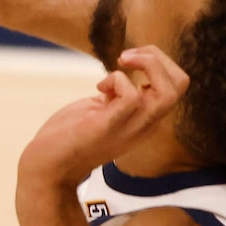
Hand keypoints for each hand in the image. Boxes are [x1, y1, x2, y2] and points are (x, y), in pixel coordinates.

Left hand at [16, 46, 188, 199]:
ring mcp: (130, 128)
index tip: (130, 60)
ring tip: (122, 61)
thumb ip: (119, 94)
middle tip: (127, 57)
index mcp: (147, 118)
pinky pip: (132, 97)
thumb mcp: (104, 109)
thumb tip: (126, 72)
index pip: (178, 84)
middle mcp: (146, 124)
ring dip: (146, 64)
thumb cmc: (70, 136)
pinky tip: (99, 88)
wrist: (45, 168)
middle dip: (158, 57)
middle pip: (181, 83)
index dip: (159, 62)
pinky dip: (118, 81)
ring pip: (168, 92)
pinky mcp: (109, 127)